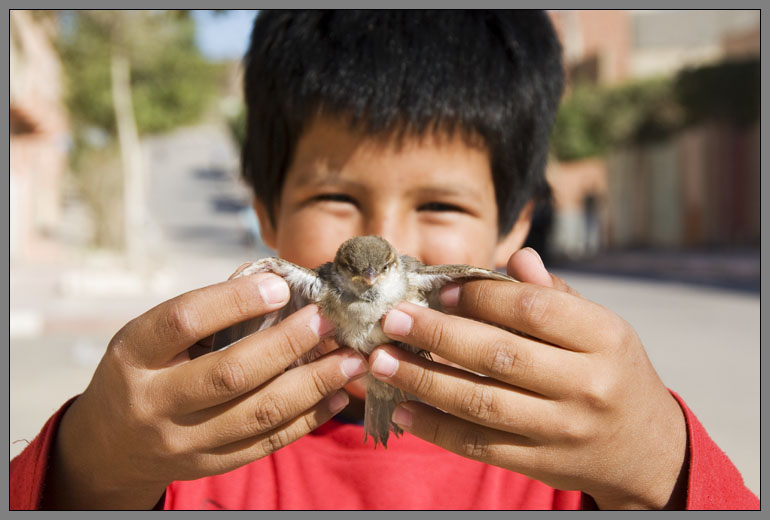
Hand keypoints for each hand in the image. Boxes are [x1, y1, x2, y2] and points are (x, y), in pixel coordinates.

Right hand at [43, 272, 366, 509]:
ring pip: (258, 413)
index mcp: (133, 356)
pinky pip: (267, 443)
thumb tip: (276, 284)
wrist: (110, 446)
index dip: (234, 301)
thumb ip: (203, 316)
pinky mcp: (210, 465)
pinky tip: (336, 395)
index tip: (281, 286)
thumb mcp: (148, 337)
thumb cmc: (141, 372)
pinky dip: (308, 418)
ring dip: (313, 383)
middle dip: (288, 343)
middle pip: (230, 373)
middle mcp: (154, 402)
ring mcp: (183, 441)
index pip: (182, 322)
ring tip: (351, 359)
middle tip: (329, 321)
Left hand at [371, 248, 687, 509]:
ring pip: (481, 402)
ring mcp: (563, 429)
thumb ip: (554, 295)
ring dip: (423, 381)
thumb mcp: (601, 327)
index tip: (439, 289)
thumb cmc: (613, 372)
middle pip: (498, 356)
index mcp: (604, 338)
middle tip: (393, 320)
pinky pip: (480, 445)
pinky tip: (404, 409)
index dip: (480, 296)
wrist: (647, 451)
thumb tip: (515, 257)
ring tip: (382, 362)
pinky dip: (436, 428)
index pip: (532, 309)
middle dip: (437, 335)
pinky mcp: (542, 463)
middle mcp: (587, 384)